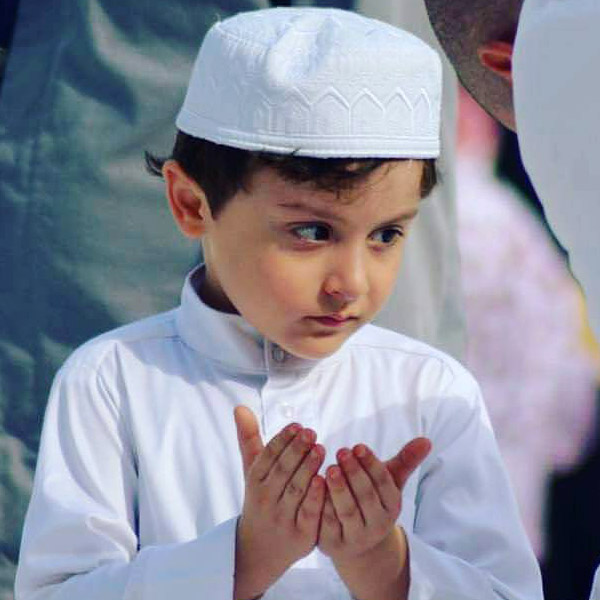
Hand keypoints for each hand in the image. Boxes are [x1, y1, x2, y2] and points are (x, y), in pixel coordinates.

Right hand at [233, 406, 325, 599]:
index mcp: (254, 482)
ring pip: (295, 490)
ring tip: (320, 449)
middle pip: (282, 472)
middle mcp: (265, 500)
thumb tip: (240, 406)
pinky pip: (309, 513)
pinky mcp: (300, 536)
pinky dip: (316, 496)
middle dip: (296, 450)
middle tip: (312, 433)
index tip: (297, 425)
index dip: (282, 440)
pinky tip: (325, 479)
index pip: (267, 457)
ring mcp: (282, 519)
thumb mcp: (252, 471)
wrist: (258, 551)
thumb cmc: (261, 499)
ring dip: (307, 468)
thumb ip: (250, 438)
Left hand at [318, 439, 430, 599]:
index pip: (384, 483)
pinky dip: (321, 505)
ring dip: (339, 490)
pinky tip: (314, 486)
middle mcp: (377, 524)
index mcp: (392, 506)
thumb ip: (406, 460)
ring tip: (329, 468)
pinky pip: (326, 524)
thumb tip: (426, 439)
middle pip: (366, 497)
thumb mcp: (388, 480)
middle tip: (342, 452)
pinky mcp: (333, 544)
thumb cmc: (372, 499)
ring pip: (347, 512)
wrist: (357, 542)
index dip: (371, 464)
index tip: (358, 445)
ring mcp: (355, 537)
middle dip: (354, 473)